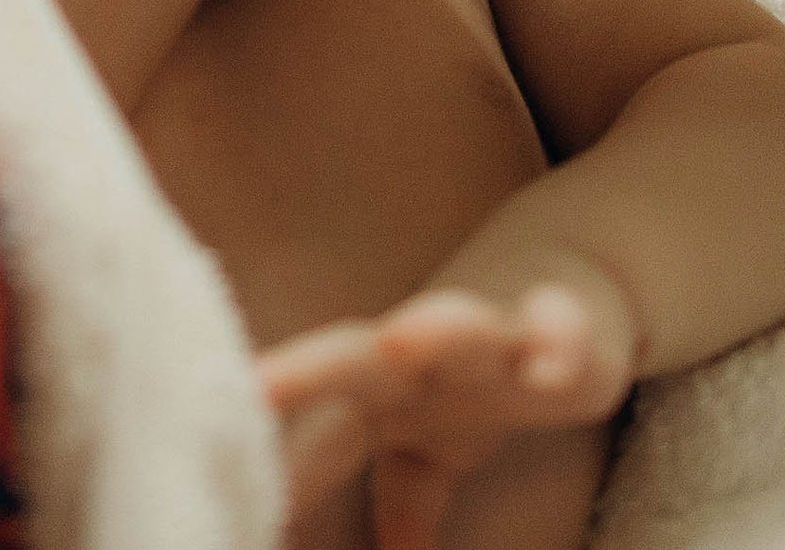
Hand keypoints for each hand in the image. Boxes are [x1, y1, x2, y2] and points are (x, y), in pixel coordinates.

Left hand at [264, 277, 635, 549]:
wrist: (564, 281)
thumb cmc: (479, 372)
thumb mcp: (439, 449)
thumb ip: (402, 504)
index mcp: (383, 393)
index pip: (314, 435)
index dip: (273, 468)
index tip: (220, 498)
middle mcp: (424, 357)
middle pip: (353, 361)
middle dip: (303, 374)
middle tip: (250, 387)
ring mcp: (490, 337)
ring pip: (457, 327)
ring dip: (433, 330)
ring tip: (405, 339)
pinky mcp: (560, 326)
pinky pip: (563, 331)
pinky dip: (558, 339)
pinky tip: (552, 364)